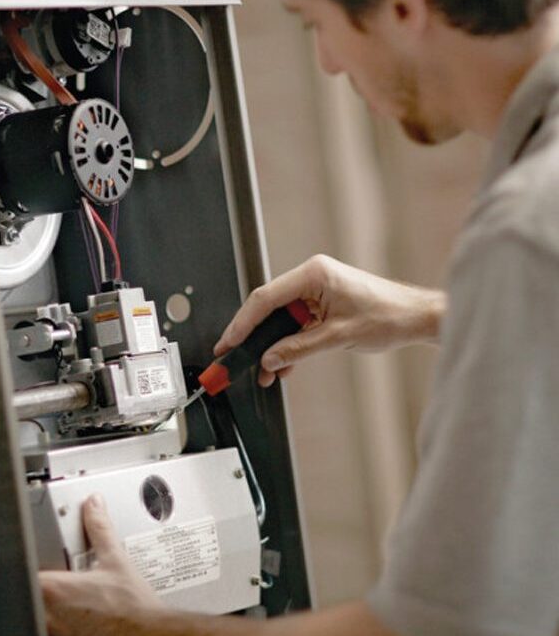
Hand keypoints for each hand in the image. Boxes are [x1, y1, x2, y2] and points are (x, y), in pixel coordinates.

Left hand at [40, 494, 162, 635]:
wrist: (150, 635)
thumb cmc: (133, 609)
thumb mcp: (116, 560)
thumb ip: (100, 529)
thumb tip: (94, 506)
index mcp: (56, 589)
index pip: (24, 570)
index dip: (29, 562)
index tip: (38, 557)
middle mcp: (51, 614)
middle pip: (29, 593)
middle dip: (40, 582)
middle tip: (60, 575)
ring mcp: (58, 632)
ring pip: (41, 613)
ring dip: (49, 603)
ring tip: (74, 596)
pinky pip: (53, 629)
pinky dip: (62, 619)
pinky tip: (81, 614)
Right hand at [214, 255, 445, 386]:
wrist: (417, 318)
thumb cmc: (390, 315)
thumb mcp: (339, 337)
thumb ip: (299, 348)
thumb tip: (270, 359)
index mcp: (313, 275)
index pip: (266, 299)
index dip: (243, 323)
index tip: (229, 342)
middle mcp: (311, 278)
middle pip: (268, 309)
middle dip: (253, 338)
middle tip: (235, 357)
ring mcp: (315, 291)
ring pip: (280, 320)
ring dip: (272, 347)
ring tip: (264, 372)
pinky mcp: (321, 305)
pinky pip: (295, 325)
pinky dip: (288, 345)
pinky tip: (283, 366)